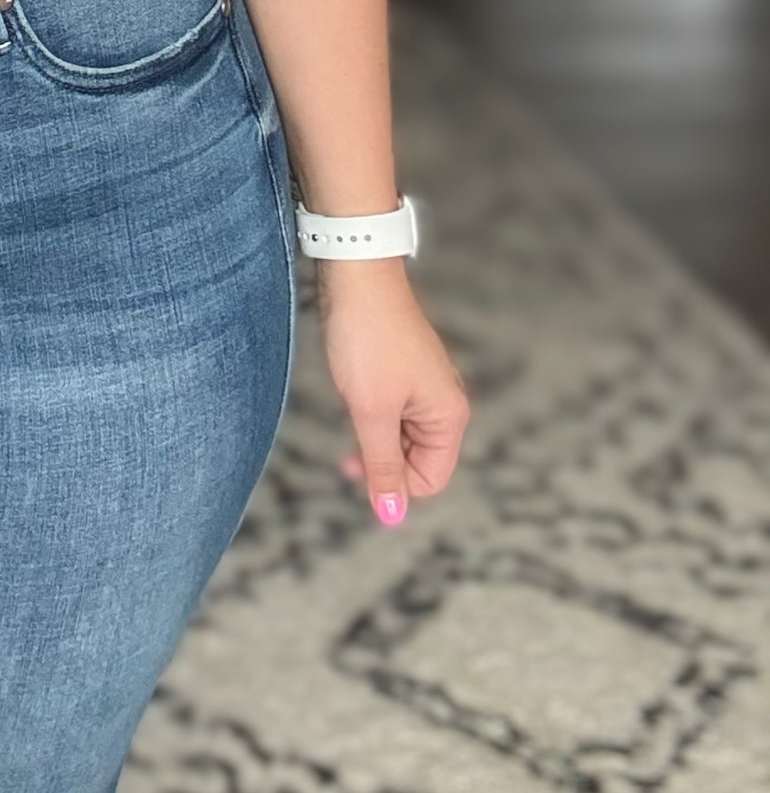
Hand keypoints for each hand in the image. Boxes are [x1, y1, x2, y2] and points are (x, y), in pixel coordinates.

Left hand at [316, 263, 469, 526]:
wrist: (357, 277)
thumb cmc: (368, 341)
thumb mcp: (371, 411)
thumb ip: (383, 465)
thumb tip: (392, 516)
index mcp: (449, 416)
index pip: (429, 479)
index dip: (393, 484)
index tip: (353, 466)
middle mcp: (445, 403)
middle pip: (417, 460)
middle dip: (381, 459)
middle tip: (344, 447)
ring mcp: (425, 386)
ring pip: (401, 436)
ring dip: (373, 434)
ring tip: (352, 404)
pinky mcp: (404, 371)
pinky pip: (392, 411)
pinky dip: (371, 412)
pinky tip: (353, 392)